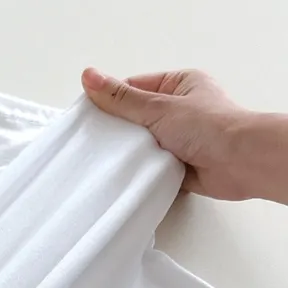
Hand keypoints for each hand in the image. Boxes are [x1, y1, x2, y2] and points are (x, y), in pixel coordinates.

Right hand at [81, 68, 257, 200]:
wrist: (239, 163)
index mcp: (178, 84)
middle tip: (95, 140)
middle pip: (135, 118)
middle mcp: (179, 110)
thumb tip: (90, 77)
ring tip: (113, 158)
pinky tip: (129, 173)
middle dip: (118, 130)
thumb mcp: (157, 107)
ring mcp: (179, 138)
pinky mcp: (178, 164)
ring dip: (131, 152)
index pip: (133, 89)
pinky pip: (150, 165)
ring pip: (141, 144)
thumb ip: (121, 98)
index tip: (87, 114)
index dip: (109, 100)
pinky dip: (141, 170)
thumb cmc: (210, 127)